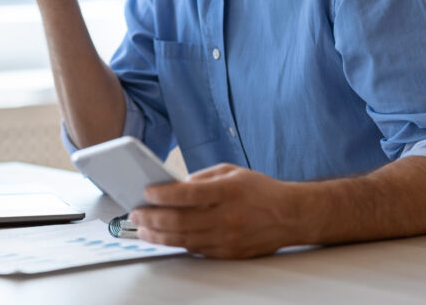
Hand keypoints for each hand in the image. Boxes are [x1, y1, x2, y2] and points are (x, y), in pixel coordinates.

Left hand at [129, 163, 301, 258]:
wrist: (290, 215)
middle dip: (151, 217)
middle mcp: (226, 216)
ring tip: (142, 229)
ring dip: (158, 235)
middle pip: (179, 220)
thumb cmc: (260, 191)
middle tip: (136, 213)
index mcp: (227, 191)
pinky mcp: (228, 253)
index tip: (146, 192)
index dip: (162, 194)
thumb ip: (202, 178)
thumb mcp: (231, 172)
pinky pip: (195, 249)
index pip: (187, 194)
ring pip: (183, 239)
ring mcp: (227, 237)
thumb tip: (174, 186)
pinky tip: (164, 238)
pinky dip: (176, 243)